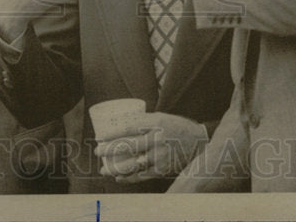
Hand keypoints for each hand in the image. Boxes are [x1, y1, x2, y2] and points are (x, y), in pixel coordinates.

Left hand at [94, 112, 208, 182]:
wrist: (198, 143)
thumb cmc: (175, 127)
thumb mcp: (160, 118)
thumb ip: (143, 122)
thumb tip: (120, 125)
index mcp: (155, 123)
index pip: (129, 128)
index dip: (112, 133)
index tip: (100, 137)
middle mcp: (157, 140)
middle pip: (128, 146)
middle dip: (109, 150)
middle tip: (98, 152)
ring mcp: (160, 156)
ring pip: (132, 164)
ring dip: (115, 168)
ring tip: (104, 170)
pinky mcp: (162, 169)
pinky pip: (142, 176)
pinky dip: (129, 178)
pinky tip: (119, 178)